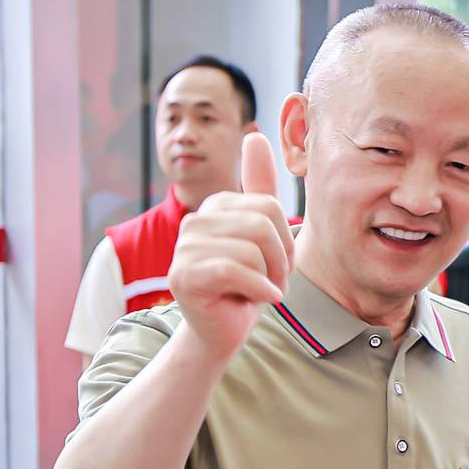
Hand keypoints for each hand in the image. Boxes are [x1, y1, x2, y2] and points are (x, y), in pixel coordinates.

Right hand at [170, 133, 294, 360]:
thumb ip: (260, 189)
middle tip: (270, 281)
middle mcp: (196, 220)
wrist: (221, 331)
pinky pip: (237, 271)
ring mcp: (185, 247)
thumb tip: (254, 136)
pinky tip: (257, 300)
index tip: (275, 264)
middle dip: (279, 261)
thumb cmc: (245, 285)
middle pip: (263, 226)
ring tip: (258, 291)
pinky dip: (259, 290)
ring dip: (269, 279)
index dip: (285, 241)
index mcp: (216, 206)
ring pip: (252, 251)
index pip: (270, 206)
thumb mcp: (261, 236)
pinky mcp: (183, 275)